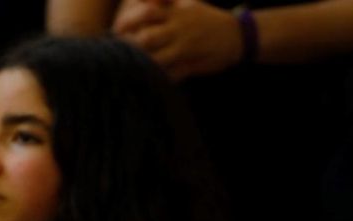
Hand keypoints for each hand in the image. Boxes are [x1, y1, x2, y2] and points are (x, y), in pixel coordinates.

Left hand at [114, 0, 243, 80]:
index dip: (128, 21)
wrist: (237, 35)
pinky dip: (157, 79)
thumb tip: (142, 0)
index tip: (116, 29)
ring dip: (140, 65)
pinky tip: (146, 81)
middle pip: (148, 37)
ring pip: (157, 59)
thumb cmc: (205, 20)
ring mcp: (185, 48)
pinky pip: (171, 75)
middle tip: (116, 53)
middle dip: (129, 46)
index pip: (147, 13)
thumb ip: (165, 3)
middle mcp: (179, 30)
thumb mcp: (187, 5)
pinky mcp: (191, 65)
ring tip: (126, 68)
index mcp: (176, 14)